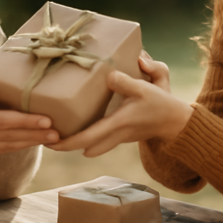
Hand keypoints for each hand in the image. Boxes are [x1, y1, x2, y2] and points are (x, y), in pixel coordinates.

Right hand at [0, 76, 59, 154]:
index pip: (3, 122)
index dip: (25, 122)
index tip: (45, 120)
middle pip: (11, 137)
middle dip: (36, 135)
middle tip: (57, 132)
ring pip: (11, 146)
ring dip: (33, 142)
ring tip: (54, 138)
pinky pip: (6, 150)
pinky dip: (22, 146)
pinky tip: (37, 141)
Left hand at [46, 56, 192, 156]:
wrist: (176, 122)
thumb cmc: (161, 104)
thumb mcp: (145, 88)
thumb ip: (126, 81)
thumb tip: (109, 76)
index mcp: (118, 124)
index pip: (88, 138)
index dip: (68, 142)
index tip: (50, 142)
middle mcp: (115, 135)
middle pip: (85, 146)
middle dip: (66, 145)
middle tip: (46, 140)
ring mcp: (118, 138)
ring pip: (92, 145)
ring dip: (75, 142)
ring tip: (58, 133)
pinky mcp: (121, 135)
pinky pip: (99, 140)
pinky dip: (87, 137)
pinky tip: (77, 127)